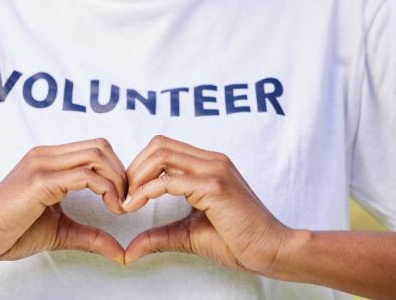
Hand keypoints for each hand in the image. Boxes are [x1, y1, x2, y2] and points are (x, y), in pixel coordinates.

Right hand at [0, 138, 127, 264]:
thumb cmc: (11, 232)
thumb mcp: (60, 230)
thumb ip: (91, 236)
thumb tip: (121, 252)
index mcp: (48, 160)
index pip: (95, 149)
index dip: (116, 172)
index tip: (122, 201)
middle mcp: (45, 155)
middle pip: (101, 147)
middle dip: (122, 174)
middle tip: (126, 204)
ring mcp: (42, 164)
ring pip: (97, 155)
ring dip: (117, 181)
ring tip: (119, 207)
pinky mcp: (40, 181)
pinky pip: (85, 176)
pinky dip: (107, 191)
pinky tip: (110, 209)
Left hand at [122, 135, 293, 274]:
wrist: (272, 251)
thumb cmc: (237, 242)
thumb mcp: (188, 234)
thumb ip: (159, 235)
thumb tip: (129, 251)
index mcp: (207, 164)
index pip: (163, 148)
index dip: (139, 167)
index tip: (128, 195)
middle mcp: (211, 160)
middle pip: (157, 145)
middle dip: (133, 168)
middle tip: (123, 196)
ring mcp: (214, 169)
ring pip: (161, 154)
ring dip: (137, 176)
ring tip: (128, 201)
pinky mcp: (215, 186)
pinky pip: (169, 180)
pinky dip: (146, 191)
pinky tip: (137, 206)